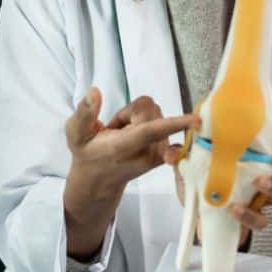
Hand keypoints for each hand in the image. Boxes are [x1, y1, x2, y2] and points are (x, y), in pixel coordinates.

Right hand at [64, 87, 199, 258]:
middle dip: (131, 111)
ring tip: (124, 135)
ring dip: (139, 118)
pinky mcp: (165, 154)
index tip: (196, 120)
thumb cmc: (87, 153)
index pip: (151, 131)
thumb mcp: (75, 134)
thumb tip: (95, 91)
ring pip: (156, 112)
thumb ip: (84, 113)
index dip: (173, 123)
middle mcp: (146, 153)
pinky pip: (169, 124)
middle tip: (115, 129)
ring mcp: (158, 154)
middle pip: (149, 108)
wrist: (99, 180)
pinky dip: (163, 126)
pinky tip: (149, 137)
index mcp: (123, 148)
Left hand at [163, 100, 271, 248]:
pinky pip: (261, 220)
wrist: (203, 223)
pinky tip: (236, 209)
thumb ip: (183, 157)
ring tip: (260, 181)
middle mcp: (268, 176)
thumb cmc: (206, 186)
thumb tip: (172, 151)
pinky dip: (250, 215)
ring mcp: (264, 199)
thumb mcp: (192, 167)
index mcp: (257, 157)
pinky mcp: (255, 220)